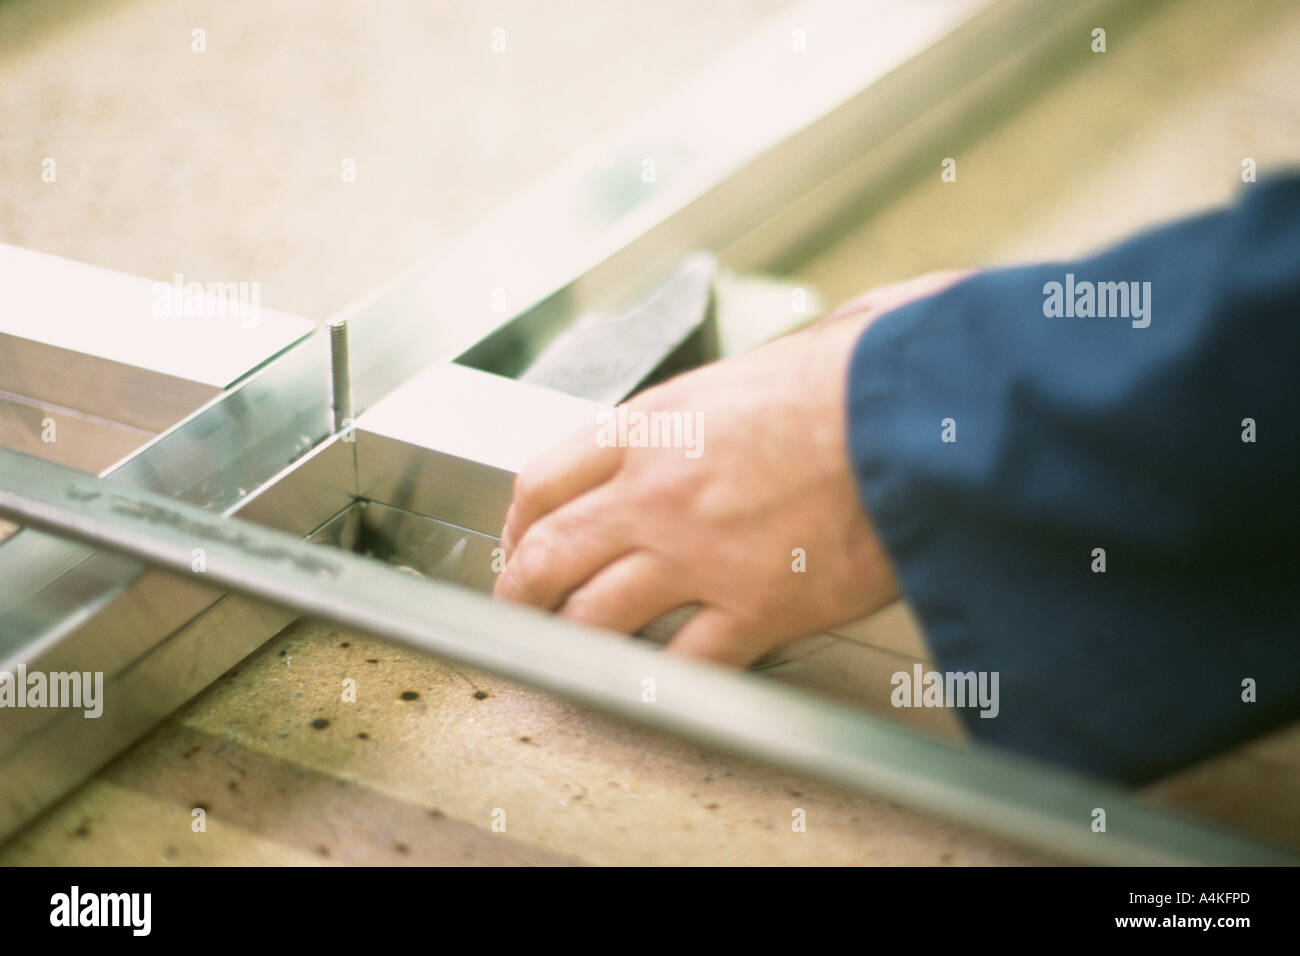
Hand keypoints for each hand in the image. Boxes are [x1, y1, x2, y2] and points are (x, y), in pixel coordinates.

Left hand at [494, 270, 968, 666]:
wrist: (917, 412)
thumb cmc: (849, 380)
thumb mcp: (741, 376)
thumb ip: (689, 412)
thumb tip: (682, 424)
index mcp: (650, 427)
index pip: (541, 480)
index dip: (516, 523)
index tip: (522, 541)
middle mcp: (657, 493)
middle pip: (548, 554)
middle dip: (521, 589)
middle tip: (522, 606)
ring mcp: (700, 556)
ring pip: (595, 617)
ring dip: (575, 640)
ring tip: (574, 653)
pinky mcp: (757, 608)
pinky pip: (682, 665)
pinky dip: (662, 681)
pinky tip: (660, 681)